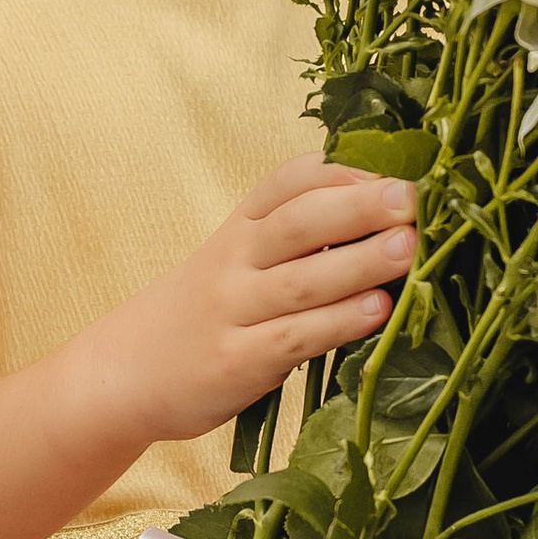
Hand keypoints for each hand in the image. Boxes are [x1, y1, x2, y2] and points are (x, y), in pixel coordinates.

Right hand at [86, 155, 417, 445]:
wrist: (126, 372)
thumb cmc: (204, 312)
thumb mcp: (238, 260)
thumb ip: (297, 239)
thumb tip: (390, 218)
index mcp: (240, 227)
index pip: (287, 181)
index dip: (340, 170)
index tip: (392, 167)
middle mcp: (234, 261)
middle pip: (298, 223)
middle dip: (358, 206)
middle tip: (412, 198)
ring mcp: (232, 311)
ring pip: (301, 280)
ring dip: (360, 262)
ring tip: (409, 248)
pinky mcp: (236, 362)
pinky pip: (293, 337)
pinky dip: (337, 323)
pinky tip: (376, 312)